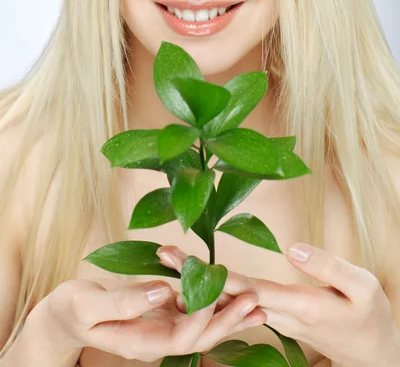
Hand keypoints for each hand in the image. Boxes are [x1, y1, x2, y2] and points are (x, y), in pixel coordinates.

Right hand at [29, 276, 266, 361]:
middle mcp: (154, 341)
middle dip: (228, 322)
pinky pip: (190, 313)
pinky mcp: (159, 316)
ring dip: (227, 316)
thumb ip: (123, 301)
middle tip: (256, 302)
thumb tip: (162, 290)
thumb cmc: (69, 310)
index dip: (202, 316)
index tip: (217, 290)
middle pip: (199, 338)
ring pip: (199, 328)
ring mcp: (158, 329)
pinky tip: (227, 292)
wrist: (63, 317)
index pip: (181, 338)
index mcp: (138, 343)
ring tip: (256, 302)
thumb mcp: (86, 304)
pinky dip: (210, 303)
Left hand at [156, 244, 399, 366]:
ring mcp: (275, 318)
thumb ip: (328, 266)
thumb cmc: (369, 315)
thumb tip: (291, 247)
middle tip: (161, 253)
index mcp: (298, 307)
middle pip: (229, 296)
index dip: (214, 277)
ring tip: (168, 261)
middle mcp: (278, 316)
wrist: (372, 351)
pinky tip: (196, 279)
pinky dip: (216, 291)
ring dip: (198, 283)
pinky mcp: (275, 315)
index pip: (248, 290)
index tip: (185, 262)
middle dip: (194, 276)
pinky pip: (240, 304)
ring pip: (230, 302)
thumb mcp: (362, 286)